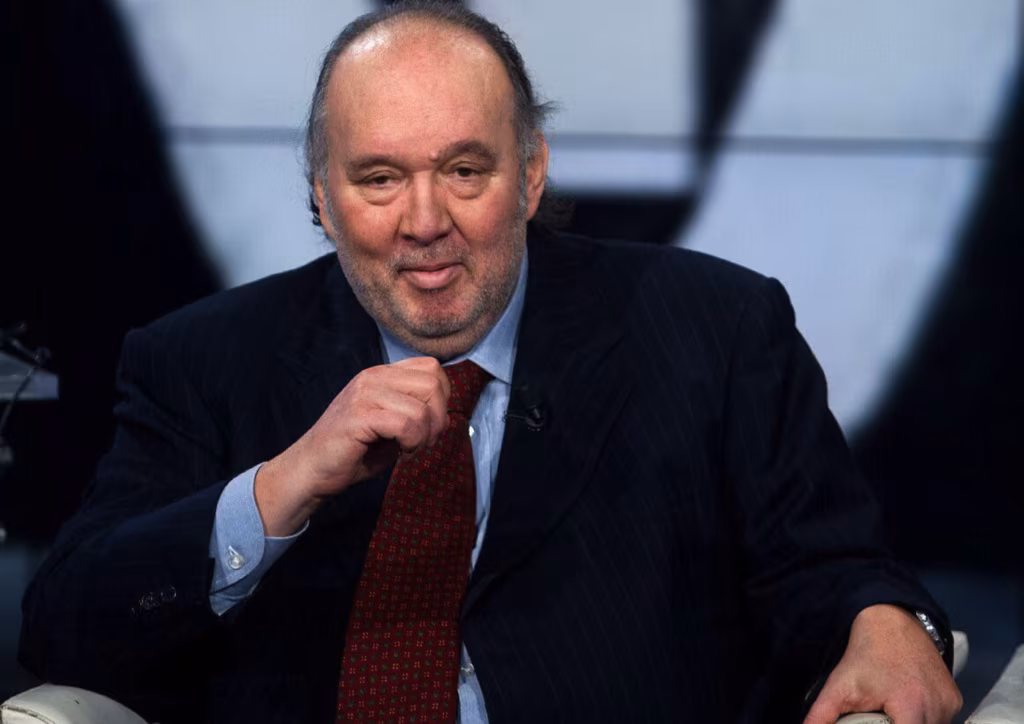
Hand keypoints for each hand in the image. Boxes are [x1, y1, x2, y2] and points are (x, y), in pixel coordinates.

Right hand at [254, 357, 450, 535]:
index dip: (441, 398)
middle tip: (424, 441)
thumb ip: (416, 412)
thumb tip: (447, 416)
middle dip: (439, 418)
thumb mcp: (391, 425)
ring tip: (409, 449)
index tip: (429, 425)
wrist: (312, 470)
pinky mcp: (359, 416)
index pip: (432, 368)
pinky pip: (406, 425)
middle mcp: (373, 377)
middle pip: (433, 383)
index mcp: (382, 375)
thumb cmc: (354, 451)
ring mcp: (365, 394)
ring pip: (422, 408)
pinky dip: (412, 443)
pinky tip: (401, 453)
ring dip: (425, 436)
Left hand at [804, 604, 961, 723]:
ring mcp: (950, 704)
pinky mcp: (955, 699)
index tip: (877, 721)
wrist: (892, 620)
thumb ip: (821, 716)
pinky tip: (908, 707)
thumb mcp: (839, 686)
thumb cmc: (867, 653)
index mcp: (911, 707)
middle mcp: (937, 708)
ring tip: (891, 711)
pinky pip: (942, 720)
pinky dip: (926, 720)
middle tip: (879, 715)